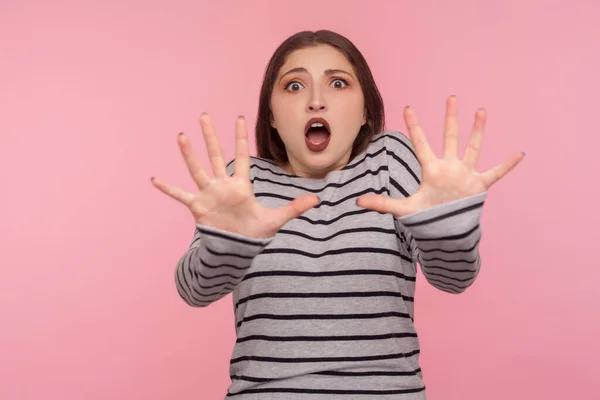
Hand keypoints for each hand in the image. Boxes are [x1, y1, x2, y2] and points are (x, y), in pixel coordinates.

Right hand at [151, 114, 318, 237]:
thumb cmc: (254, 233)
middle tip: (204, 115)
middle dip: (211, 136)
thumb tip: (317, 200)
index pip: (243, 156)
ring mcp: (209, 194)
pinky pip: (180, 195)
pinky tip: (155, 179)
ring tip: (181, 136)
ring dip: (189, 154)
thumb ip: (294, 208)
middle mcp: (223, 185)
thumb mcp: (276, 220)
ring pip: (198, 169)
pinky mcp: (198, 207)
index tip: (239, 117)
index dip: (241, 138)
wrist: (236, 250)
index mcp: (241, 185)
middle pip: (216, 155)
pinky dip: (168, 188)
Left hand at [357, 95, 523, 216]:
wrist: (445, 230)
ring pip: (473, 148)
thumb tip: (358, 201)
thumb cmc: (426, 217)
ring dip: (478, 131)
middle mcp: (449, 167)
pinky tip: (519, 153)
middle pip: (450, 138)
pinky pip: (495, 173)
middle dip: (451, 118)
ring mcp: (465, 174)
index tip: (408, 107)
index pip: (420, 144)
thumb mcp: (403, 210)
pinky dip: (507, 165)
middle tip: (451, 97)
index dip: (415, 127)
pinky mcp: (478, 185)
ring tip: (481, 111)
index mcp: (431, 169)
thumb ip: (382, 203)